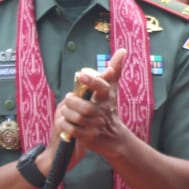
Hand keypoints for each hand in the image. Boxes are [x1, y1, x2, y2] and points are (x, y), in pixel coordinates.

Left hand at [48, 48, 129, 163]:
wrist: (114, 138)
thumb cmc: (109, 108)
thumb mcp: (112, 90)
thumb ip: (115, 70)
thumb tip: (123, 50)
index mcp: (107, 98)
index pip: (102, 87)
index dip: (91, 81)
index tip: (80, 74)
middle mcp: (103, 112)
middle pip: (85, 106)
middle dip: (72, 101)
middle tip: (69, 98)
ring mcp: (96, 126)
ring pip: (77, 118)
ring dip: (68, 113)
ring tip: (67, 110)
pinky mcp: (88, 138)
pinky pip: (72, 130)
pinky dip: (65, 125)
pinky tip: (66, 121)